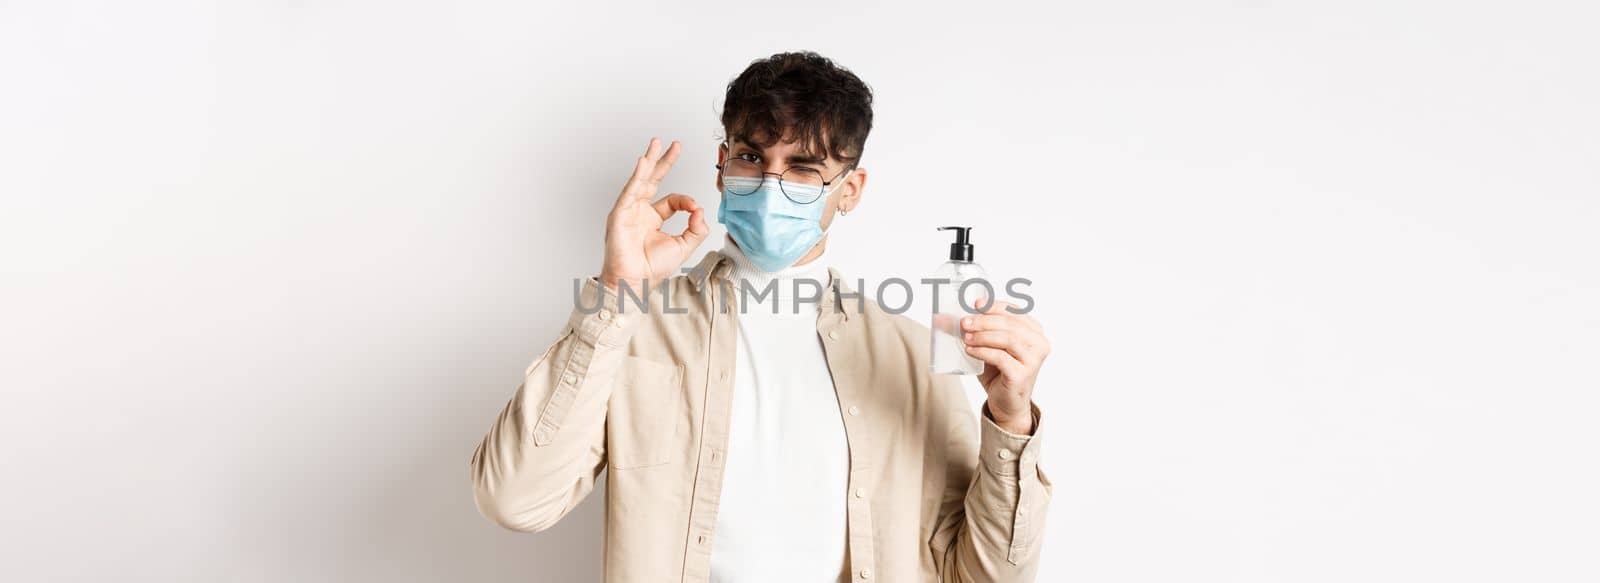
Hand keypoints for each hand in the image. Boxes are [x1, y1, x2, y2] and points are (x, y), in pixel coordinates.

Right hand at [599, 137, 709, 291]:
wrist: (635, 282)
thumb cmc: (652, 268)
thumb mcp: (683, 246)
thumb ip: (696, 229)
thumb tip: (700, 210)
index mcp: (653, 219)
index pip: (672, 199)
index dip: (687, 201)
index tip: (696, 211)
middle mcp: (639, 211)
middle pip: (653, 180)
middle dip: (663, 161)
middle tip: (673, 144)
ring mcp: (628, 211)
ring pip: (640, 180)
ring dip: (649, 160)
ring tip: (656, 143)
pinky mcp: (620, 214)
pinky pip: (629, 191)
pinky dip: (637, 176)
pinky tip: (644, 162)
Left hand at [961, 299, 1050, 434]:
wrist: (1007, 404)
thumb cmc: (999, 372)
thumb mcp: (988, 347)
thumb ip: (973, 331)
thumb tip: (942, 318)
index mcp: (1034, 332)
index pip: (1015, 311)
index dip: (994, 306)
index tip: (975, 304)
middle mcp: (1039, 344)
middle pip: (1010, 324)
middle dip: (984, 321)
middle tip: (964, 323)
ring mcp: (1033, 360)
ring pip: (1007, 338)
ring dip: (983, 335)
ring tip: (965, 337)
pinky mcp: (1022, 375)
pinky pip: (1001, 357)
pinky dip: (983, 351)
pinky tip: (969, 350)